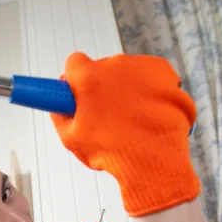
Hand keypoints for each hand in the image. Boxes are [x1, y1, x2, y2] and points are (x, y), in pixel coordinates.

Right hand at [51, 52, 199, 216]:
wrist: (154, 157)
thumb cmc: (113, 151)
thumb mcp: (72, 140)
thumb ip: (61, 116)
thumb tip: (58, 106)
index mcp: (88, 78)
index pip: (74, 64)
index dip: (75, 80)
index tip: (78, 94)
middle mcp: (114, 65)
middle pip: (102, 69)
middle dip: (102, 88)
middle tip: (106, 116)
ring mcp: (141, 66)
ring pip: (127, 73)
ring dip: (127, 89)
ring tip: (132, 120)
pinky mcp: (163, 71)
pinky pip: (150, 76)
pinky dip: (149, 89)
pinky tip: (149, 112)